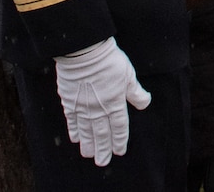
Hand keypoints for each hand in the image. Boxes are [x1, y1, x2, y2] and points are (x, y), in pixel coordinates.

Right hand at [54, 38, 150, 166]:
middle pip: (102, 132)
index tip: (120, 151)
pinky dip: (74, 130)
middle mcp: (98, 108)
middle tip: (103, 161)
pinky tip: (75, 139)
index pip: (119, 126)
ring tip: (90, 155)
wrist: (84, 52)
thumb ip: (135, 92)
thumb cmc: (109, 61)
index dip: (120, 139)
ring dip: (89, 144)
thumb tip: (145, 103)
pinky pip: (71, 120)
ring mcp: (82, 106)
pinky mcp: (69, 101)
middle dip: (103, 148)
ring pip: (86, 130)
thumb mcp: (129, 74)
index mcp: (115, 102)